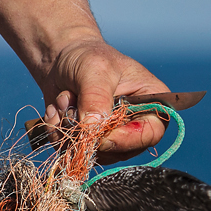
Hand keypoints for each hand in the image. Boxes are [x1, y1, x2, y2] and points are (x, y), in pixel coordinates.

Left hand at [40, 35, 170, 163]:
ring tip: (67, 99)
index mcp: (152, 102)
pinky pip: (71, 150)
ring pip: (91, 152)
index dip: (126, 139)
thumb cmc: (87, 57)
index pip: (151, 133)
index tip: (99, 134)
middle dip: (89, 130)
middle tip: (74, 101)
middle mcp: (135, 124)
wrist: (61, 59)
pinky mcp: (88, 142)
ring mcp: (111, 137)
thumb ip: (96, 98)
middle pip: (119, 150)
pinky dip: (58, 130)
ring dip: (70, 127)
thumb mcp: (94, 70)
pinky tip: (57, 109)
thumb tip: (93, 130)